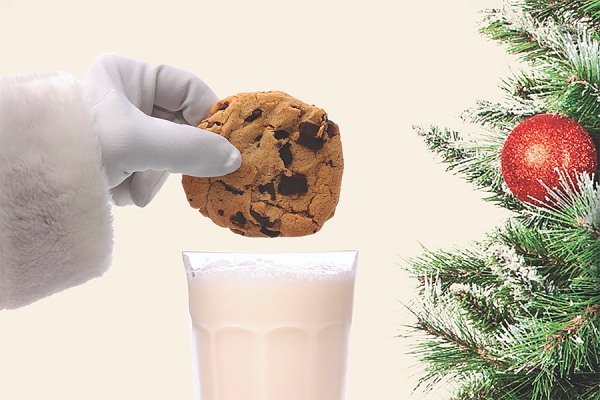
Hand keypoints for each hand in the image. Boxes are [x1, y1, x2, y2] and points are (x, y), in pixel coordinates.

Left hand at [82, 53, 240, 206]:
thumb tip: (234, 159)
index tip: (220, 147)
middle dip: (173, 158)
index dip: (207, 118)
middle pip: (182, 126)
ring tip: (132, 189)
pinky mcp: (124, 156)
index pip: (190, 90)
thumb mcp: (138, 143)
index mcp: (131, 75)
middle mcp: (131, 98)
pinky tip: (122, 191)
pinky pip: (154, 169)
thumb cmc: (79, 147)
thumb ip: (190, 149)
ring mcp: (128, 128)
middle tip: (169, 176)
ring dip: (155, 177)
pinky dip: (142, 185)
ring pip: (170, 153)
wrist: (34, 185)